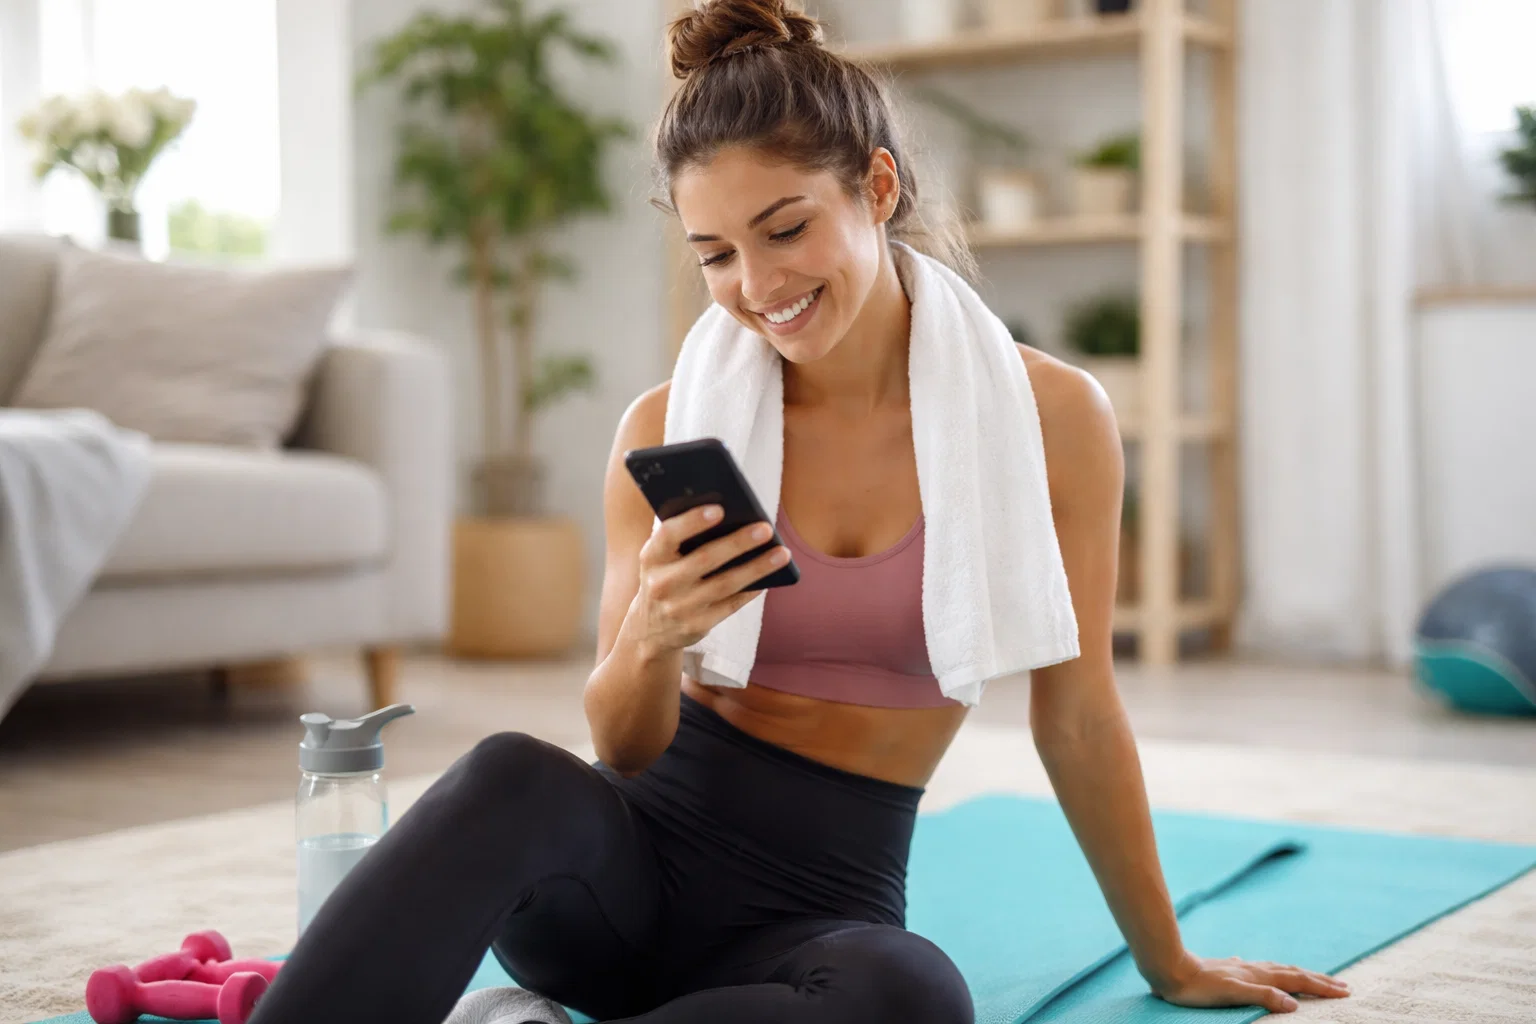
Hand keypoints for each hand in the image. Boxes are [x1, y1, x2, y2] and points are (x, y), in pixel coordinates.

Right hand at [630, 504, 790, 653]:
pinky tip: (771, 576)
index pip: (669, 535)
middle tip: (766, 528)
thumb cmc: (665, 576)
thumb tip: (730, 514)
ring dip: (757, 567)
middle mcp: (661, 584)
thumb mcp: (661, 558)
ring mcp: (680, 608)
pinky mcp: (697, 626)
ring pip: (725, 584)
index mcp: (651, 558)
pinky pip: (731, 605)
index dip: (692, 521)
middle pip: (705, 559)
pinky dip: (752, 589)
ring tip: (782, 553)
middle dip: (738, 543)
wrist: (650, 628)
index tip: (719, 509)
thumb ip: (683, 537)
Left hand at [1151, 951, 1349, 1013]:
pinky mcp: (1228, 969)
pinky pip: (1258, 969)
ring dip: (1299, 974)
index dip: (1322, 987)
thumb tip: (1294, 1005)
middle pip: (1293, 972)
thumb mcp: (1232, 994)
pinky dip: (1271, 971)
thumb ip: (1262, 996)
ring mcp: (1241, 967)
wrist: (1170, 969)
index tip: (1346, 992)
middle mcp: (1254, 968)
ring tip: (1311, 977)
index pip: (1298, 981)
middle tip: (1343, 985)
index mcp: (1259, 975)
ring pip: (1277, 969)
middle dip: (1318, 980)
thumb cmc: (1199, 988)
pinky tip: (1259, 968)